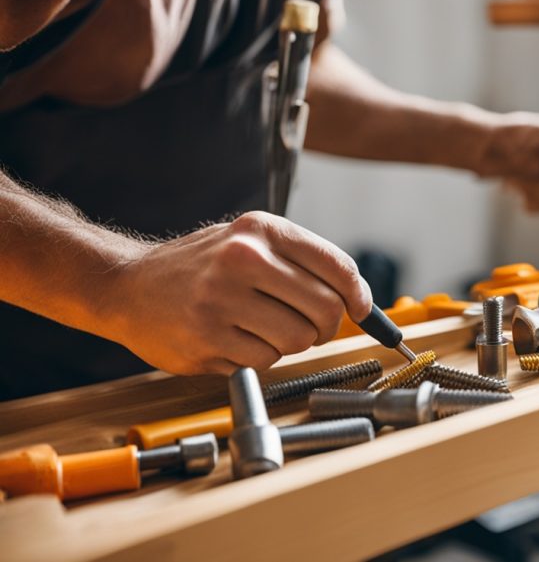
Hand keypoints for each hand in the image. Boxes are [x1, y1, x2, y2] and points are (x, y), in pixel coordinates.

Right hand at [106, 212, 371, 375]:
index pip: (336, 265)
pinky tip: (234, 339)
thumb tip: (357, 298)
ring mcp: (223, 300)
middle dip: (327, 326)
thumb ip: (300, 262)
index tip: (360, 309)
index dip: (358, 294)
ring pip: (299, 340)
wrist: (126, 285)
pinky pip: (265, 360)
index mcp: (260, 230)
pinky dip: (260, 357)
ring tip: (263, 328)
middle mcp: (243, 259)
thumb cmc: (199, 265)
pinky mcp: (207, 339)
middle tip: (311, 327)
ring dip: (291, 343)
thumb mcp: (248, 241)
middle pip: (325, 308)